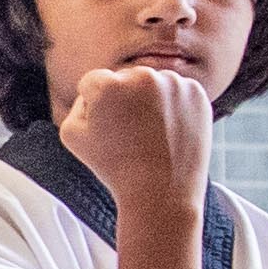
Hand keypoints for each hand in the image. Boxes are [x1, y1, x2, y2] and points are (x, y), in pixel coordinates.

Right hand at [58, 56, 214, 220]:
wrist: (161, 193)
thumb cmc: (113, 167)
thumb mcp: (72, 136)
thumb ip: (78, 102)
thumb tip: (100, 87)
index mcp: (106, 85)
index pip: (92, 82)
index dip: (94, 109)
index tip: (106, 131)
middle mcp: (140, 75)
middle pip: (124, 79)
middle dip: (125, 101)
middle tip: (130, 136)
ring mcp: (173, 82)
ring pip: (153, 84)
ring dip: (150, 102)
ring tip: (151, 136)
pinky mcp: (196, 92)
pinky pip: (177, 92)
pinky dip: (174, 107)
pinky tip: (169, 132)